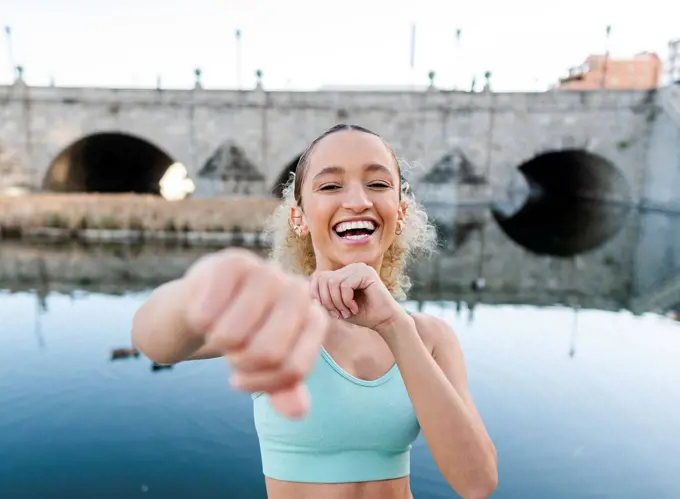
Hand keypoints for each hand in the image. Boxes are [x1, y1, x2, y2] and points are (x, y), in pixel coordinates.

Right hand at [182, 248, 329, 418]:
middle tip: (232, 352)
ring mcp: (267, 272)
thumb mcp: (266, 363)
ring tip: (221, 329)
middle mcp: (298, 291)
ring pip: (232, 336)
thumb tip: (297, 412)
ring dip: (217, 342)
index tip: (242, 380)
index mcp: (314, 318)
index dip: (261, 384)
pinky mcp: (233, 262)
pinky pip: (207, 314)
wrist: (208, 299)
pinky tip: (205, 311)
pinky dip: (199, 322)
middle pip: (266, 353)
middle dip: (239, 364)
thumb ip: (284, 388)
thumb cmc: (245, 334)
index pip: (293, 369)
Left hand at [310, 263, 405, 334]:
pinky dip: (346, 300)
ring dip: (337, 302)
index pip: (318, 277)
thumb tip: (304, 293)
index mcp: (342, 273)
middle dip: (327, 300)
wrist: (384, 321)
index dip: (317, 295)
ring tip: (346, 312)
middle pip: (324, 279)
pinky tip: (354, 308)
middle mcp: (350, 267)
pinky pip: (345, 285)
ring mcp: (359, 268)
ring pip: (333, 283)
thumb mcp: (336, 307)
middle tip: (338, 314)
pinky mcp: (366, 273)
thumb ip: (323, 298)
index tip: (328, 311)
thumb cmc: (361, 315)